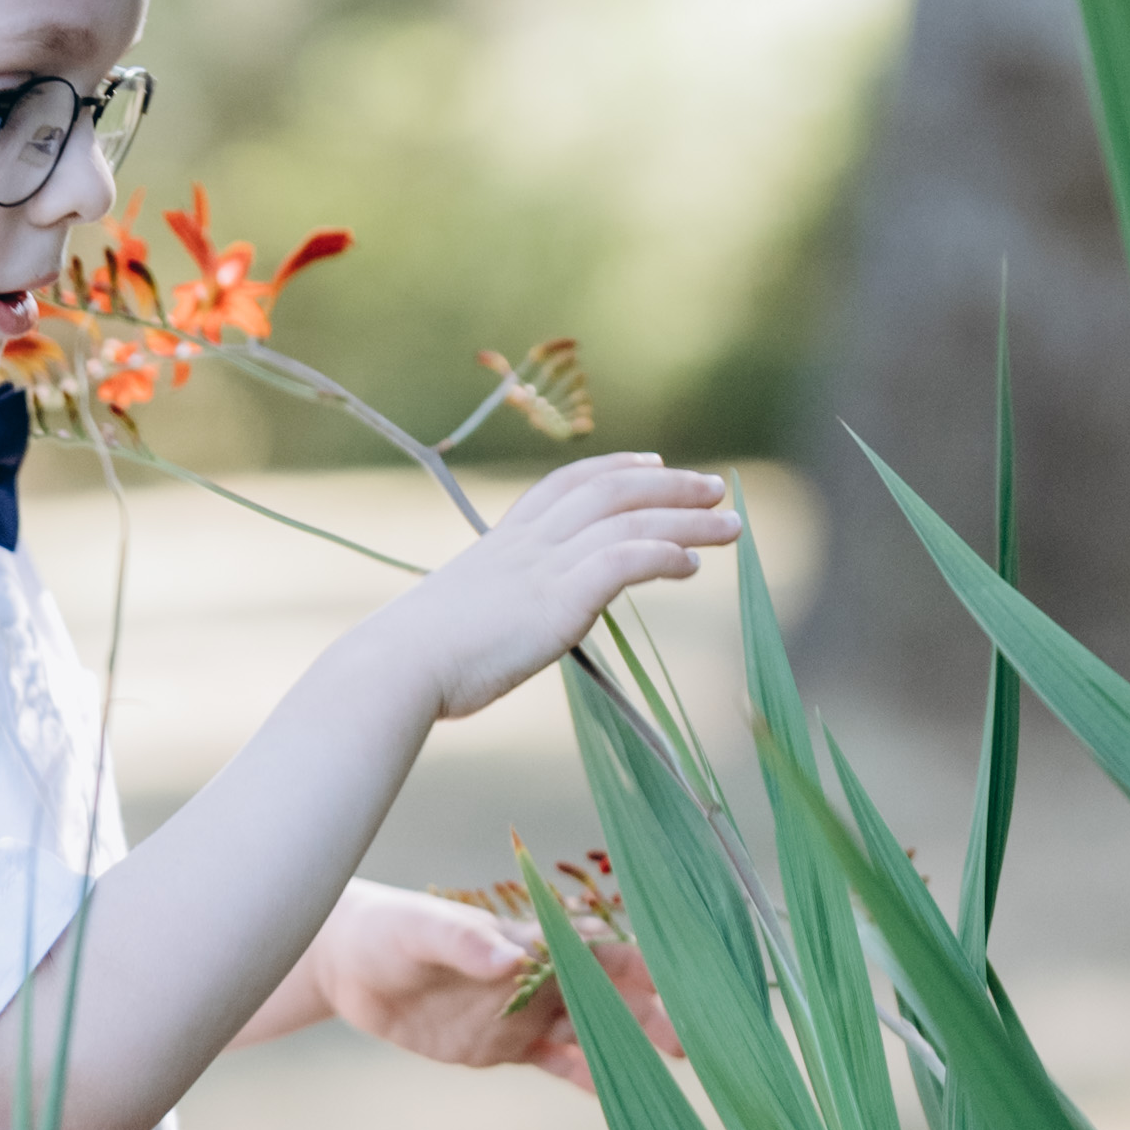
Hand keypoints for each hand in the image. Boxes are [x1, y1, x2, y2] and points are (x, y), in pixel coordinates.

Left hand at [308, 878, 681, 1079]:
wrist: (350, 964)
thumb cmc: (388, 931)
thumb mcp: (419, 931)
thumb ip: (464, 942)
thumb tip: (509, 961)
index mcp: (529, 941)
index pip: (600, 950)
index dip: (645, 964)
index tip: (687, 982)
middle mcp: (538, 976)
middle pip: (610, 995)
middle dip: (653, 1013)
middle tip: (693, 1041)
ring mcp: (524, 1012)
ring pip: (592, 1030)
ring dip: (631, 1045)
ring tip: (676, 1067)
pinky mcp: (503, 1045)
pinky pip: (556, 1063)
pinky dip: (588, 1076)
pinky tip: (622, 1094)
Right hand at [373, 457, 740, 727]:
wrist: (398, 667)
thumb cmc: (416, 659)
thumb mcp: (458, 619)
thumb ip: (492, 611)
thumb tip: (504, 630)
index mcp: (502, 541)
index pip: (567, 484)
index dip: (615, 468)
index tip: (652, 462)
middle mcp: (528, 543)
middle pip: (611, 489)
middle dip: (669, 483)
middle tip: (716, 485)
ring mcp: (544, 567)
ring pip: (630, 519)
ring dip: (687, 517)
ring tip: (731, 525)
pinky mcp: (559, 598)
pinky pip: (626, 560)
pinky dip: (666, 554)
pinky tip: (693, 565)